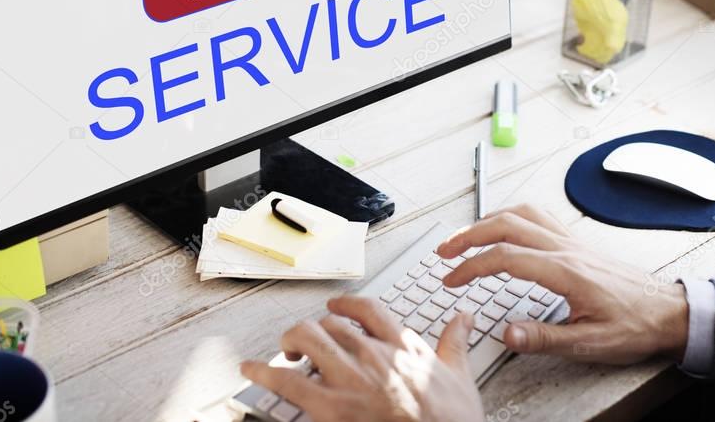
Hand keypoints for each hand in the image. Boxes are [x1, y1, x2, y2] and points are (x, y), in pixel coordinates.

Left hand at [240, 295, 483, 421]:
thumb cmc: (452, 420)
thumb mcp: (460, 377)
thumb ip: (455, 342)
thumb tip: (464, 317)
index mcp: (402, 345)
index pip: (366, 309)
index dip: (345, 304)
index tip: (335, 306)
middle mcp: (372, 354)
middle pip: (330, 323)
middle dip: (314, 330)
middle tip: (307, 342)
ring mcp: (350, 379)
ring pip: (307, 338)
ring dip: (291, 342)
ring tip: (286, 352)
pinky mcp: (332, 408)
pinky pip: (288, 381)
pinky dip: (264, 373)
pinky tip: (251, 370)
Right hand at [436, 204, 688, 364]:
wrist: (669, 312)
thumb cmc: (635, 326)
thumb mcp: (590, 343)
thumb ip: (545, 338)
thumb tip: (506, 333)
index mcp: (565, 271)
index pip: (505, 257)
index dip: (471, 266)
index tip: (452, 279)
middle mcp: (565, 248)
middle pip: (506, 225)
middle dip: (468, 235)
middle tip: (444, 251)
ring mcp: (571, 241)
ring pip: (521, 214)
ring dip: (487, 220)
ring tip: (465, 236)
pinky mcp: (577, 242)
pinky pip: (538, 215)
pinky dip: (511, 215)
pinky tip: (504, 226)